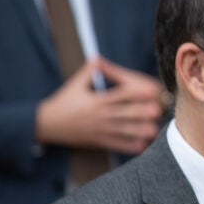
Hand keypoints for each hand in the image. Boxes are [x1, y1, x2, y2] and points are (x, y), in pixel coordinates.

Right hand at [35, 58, 164, 153]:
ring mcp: (100, 130)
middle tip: (158, 111)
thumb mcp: (75, 84)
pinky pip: (116, 145)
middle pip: (125, 113)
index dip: (136, 93)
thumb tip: (98, 58)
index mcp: (97, 100)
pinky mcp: (98, 141)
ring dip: (140, 131)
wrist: (46, 124)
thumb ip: (89, 71)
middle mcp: (100, 115)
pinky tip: (143, 145)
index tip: (151, 91)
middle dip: (142, 112)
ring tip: (154, 130)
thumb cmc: (63, 101)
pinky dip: (130, 146)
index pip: (120, 95)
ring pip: (124, 131)